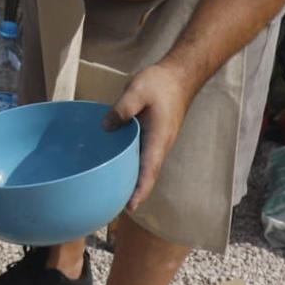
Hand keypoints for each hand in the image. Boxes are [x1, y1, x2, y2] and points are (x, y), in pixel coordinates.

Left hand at [105, 63, 199, 210]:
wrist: (179, 76)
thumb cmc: (160, 84)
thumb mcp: (138, 91)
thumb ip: (122, 109)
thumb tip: (105, 127)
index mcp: (157, 139)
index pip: (148, 171)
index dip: (139, 190)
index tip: (129, 207)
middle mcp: (159, 146)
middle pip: (146, 176)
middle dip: (133, 193)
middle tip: (113, 208)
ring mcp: (157, 142)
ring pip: (145, 168)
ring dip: (133, 182)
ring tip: (113, 194)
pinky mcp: (153, 137)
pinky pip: (142, 157)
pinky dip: (132, 167)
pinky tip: (117, 168)